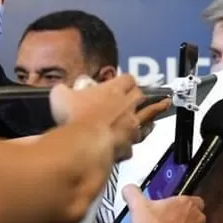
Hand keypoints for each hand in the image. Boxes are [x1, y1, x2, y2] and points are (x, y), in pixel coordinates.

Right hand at [50, 75, 169, 159]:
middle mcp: (127, 105)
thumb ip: (62, 91)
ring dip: (154, 112)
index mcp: (113, 90)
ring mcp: (131, 125)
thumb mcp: (60, 97)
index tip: (125, 82)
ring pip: (148, 116)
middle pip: (141, 95)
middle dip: (143, 94)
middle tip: (146, 95)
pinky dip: (135, 140)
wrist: (87, 142)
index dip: (127, 80)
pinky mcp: (130, 144)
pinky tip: (134, 141)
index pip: (127, 79)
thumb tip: (60, 90)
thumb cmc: (76, 117)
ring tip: (162, 107)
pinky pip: (136, 140)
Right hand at [122, 185, 205, 222]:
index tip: (172, 206)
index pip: (195, 199)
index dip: (184, 203)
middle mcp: (196, 219)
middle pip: (195, 216)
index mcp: (187, 204)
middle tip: (168, 221)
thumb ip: (133, 194)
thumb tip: (128, 189)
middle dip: (184, 218)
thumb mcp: (138, 206)